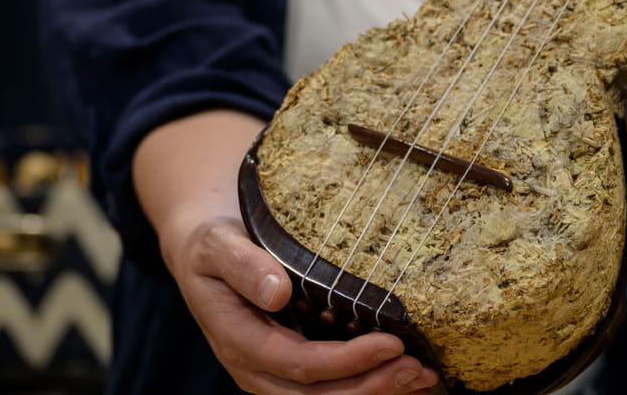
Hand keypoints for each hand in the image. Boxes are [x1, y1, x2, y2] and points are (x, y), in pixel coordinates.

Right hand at [166, 215, 440, 394]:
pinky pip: (330, 390)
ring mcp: (273, 374)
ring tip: (421, 377)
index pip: (298, 364)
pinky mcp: (292, 369)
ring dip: (375, 393)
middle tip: (416, 368)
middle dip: (370, 387)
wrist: (205, 256)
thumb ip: (242, 265)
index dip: (346, 361)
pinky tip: (406, 378)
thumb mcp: (217, 245)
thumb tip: (277, 291)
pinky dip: (369, 386)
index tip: (391, 343)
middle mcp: (256, 369)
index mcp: (239, 341)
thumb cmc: (213, 246)